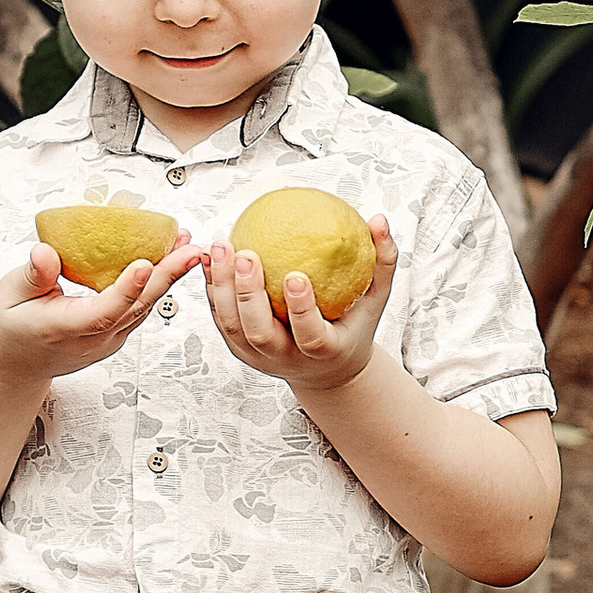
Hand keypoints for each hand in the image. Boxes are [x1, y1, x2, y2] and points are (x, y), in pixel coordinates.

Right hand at [0, 233, 201, 393]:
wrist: (13, 364)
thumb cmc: (8, 327)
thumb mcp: (7, 296)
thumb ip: (32, 276)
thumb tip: (45, 252)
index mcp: (66, 329)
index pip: (103, 311)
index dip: (127, 288)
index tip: (146, 264)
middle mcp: (94, 339)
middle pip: (137, 307)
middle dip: (167, 275)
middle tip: (190, 248)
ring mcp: (109, 340)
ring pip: (144, 307)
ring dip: (169, 276)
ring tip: (186, 245)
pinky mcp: (115, 335)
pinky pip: (140, 309)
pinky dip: (157, 284)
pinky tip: (169, 259)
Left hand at [203, 214, 396, 397]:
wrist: (327, 371)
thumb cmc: (352, 327)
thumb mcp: (375, 300)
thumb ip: (381, 262)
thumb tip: (378, 221)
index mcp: (323, 352)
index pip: (311, 336)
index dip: (302, 310)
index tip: (295, 276)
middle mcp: (287, 359)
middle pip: (260, 334)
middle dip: (248, 295)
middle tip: (246, 254)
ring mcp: (258, 358)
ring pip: (232, 327)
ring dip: (221, 286)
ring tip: (221, 246)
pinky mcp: (239, 350)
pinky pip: (220, 318)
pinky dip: (212, 288)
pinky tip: (210, 256)